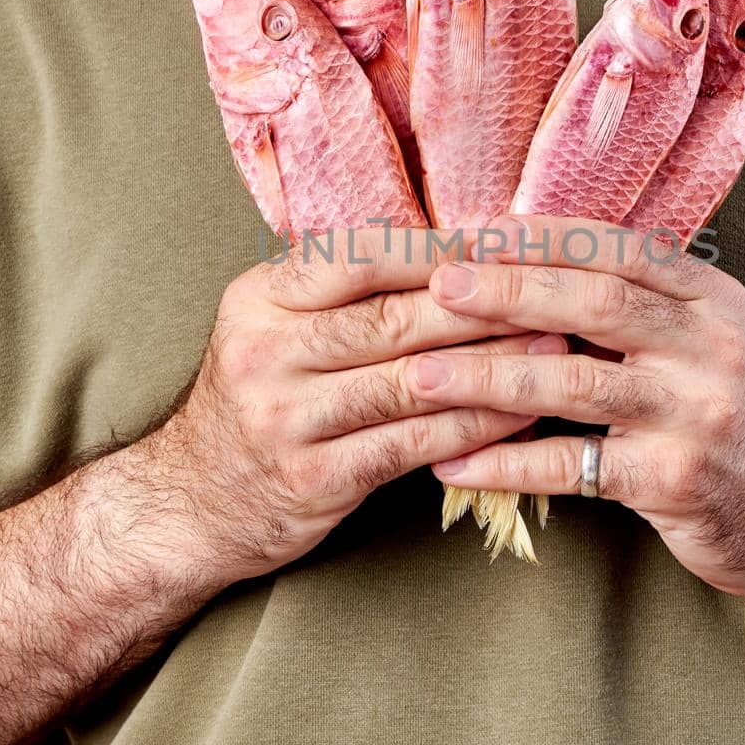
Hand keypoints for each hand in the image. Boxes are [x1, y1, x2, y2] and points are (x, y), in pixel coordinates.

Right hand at [159, 227, 558, 581]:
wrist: (188, 503)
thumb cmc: (258, 399)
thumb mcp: (273, 326)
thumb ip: (344, 290)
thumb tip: (460, 249)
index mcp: (259, 299)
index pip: (361, 256)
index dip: (441, 248)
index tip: (510, 242)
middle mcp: (265, 353)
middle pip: (394, 318)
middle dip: (484, 304)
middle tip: (555, 291)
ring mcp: (287, 420)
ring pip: (411, 382)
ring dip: (494, 365)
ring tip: (556, 348)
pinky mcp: (314, 480)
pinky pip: (413, 443)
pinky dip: (475, 426)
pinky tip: (521, 415)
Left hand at [409, 215, 744, 602]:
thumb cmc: (721, 417)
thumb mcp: (699, 343)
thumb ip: (632, 304)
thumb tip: (519, 258)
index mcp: (712, 300)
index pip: (620, 249)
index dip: (544, 237)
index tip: (473, 231)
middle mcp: (714, 348)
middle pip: (596, 304)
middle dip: (509, 291)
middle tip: (439, 285)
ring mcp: (698, 416)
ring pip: (575, 384)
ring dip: (487, 378)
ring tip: (419, 375)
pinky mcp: (676, 482)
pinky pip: (574, 466)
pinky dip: (506, 463)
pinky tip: (452, 462)